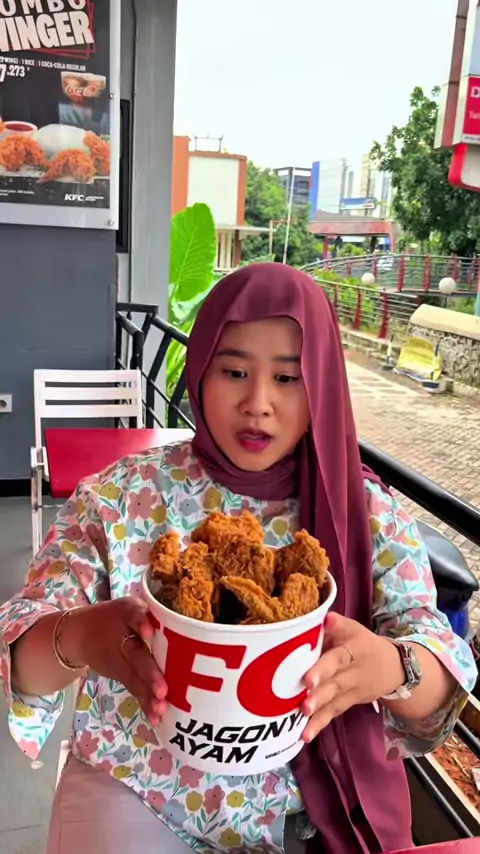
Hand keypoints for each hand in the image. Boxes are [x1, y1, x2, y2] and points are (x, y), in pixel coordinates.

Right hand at [63, 598, 166, 726]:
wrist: (78, 633)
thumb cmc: (116, 617)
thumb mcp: (129, 606)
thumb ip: (150, 614)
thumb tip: (185, 625)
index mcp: (128, 614)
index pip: (133, 617)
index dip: (141, 624)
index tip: (149, 633)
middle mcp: (122, 638)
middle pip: (135, 654)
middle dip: (149, 672)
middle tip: (162, 690)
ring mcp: (118, 659)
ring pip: (133, 677)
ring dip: (147, 695)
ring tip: (161, 710)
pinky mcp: (119, 674)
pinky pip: (133, 688)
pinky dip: (144, 703)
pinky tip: (156, 717)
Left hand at [301, 613, 403, 742]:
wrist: (395, 667)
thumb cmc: (363, 643)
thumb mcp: (354, 628)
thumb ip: (337, 624)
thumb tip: (324, 616)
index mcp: (352, 650)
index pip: (337, 659)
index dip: (323, 669)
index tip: (307, 680)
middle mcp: (354, 672)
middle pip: (336, 685)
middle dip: (320, 696)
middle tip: (304, 707)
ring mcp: (353, 691)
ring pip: (335, 703)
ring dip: (319, 717)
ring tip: (303, 730)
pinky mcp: (350, 703)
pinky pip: (335, 714)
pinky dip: (320, 725)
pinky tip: (305, 737)